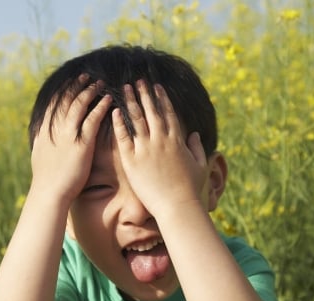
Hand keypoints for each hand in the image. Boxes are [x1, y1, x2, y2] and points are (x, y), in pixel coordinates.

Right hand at [30, 74, 111, 204]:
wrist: (49, 192)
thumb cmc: (46, 179)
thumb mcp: (40, 154)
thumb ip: (41, 141)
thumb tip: (40, 135)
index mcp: (45, 130)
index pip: (53, 103)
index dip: (62, 91)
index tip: (69, 81)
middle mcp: (55, 128)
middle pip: (66, 100)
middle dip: (76, 86)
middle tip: (85, 76)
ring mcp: (68, 134)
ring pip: (79, 105)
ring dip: (90, 91)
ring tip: (99, 83)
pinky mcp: (81, 143)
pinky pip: (92, 119)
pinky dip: (100, 107)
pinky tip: (108, 100)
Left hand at [112, 80, 207, 215]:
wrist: (177, 206)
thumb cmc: (190, 190)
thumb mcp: (199, 166)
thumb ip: (197, 148)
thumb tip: (195, 134)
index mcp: (177, 140)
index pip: (168, 113)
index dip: (161, 98)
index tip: (156, 86)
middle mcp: (161, 140)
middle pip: (151, 111)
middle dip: (144, 94)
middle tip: (137, 80)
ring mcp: (146, 149)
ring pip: (136, 119)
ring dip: (130, 102)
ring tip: (124, 89)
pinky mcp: (132, 161)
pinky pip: (123, 137)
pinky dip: (119, 123)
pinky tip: (114, 111)